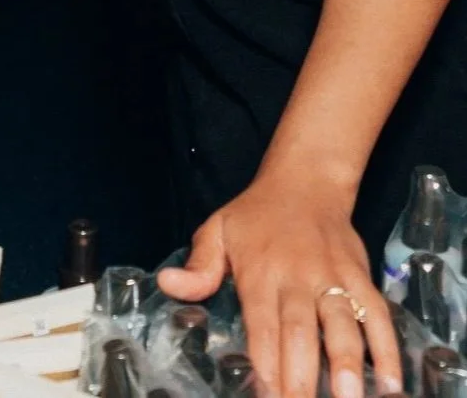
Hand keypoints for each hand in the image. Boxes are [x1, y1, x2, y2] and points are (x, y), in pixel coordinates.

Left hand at [158, 174, 400, 397]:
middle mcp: (298, 277)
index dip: (265, 362)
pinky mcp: (361, 277)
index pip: (261, 324)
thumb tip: (166, 284)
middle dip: (302, 377)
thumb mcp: (217, 231)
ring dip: (347, 364)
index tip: (267, 394)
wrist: (305, 183)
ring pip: (342, 323)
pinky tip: (393, 385)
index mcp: (259, 272)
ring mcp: (333, 277)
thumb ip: (198, 266)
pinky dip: (388, 348)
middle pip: (301, 331)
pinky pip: (377, 314)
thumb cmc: (256, 216)